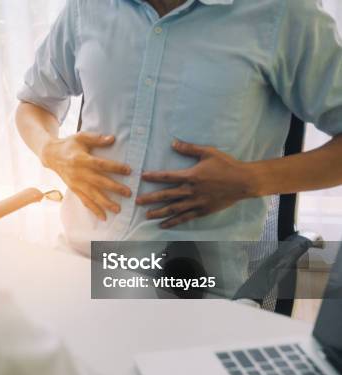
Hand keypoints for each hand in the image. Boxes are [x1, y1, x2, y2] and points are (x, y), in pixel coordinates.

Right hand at [41, 132, 131, 219]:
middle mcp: (79, 173)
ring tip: (118, 209)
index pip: (101, 165)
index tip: (128, 170)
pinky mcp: (74, 190)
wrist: (51, 155)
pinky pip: (85, 201)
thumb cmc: (69, 145)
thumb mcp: (81, 137)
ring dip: (105, 203)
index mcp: (81, 159)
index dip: (115, 167)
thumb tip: (113, 139)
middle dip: (115, 188)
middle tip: (128, 193)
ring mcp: (76, 183)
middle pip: (99, 182)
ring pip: (92, 195)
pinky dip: (94, 210)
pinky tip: (103, 217)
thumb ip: (97, 139)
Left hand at [136, 140, 255, 227]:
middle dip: (151, 198)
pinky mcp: (202, 211)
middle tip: (137, 201)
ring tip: (146, 215)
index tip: (142, 177)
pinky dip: (173, 222)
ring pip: (174, 209)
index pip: (168, 176)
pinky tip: (163, 225)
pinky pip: (185, 218)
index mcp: (191, 176)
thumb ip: (189, 148)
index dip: (154, 176)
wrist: (243, 182)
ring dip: (159, 212)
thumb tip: (173, 143)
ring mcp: (196, 202)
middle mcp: (191, 191)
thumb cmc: (226, 165)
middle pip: (167, 195)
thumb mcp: (208, 152)